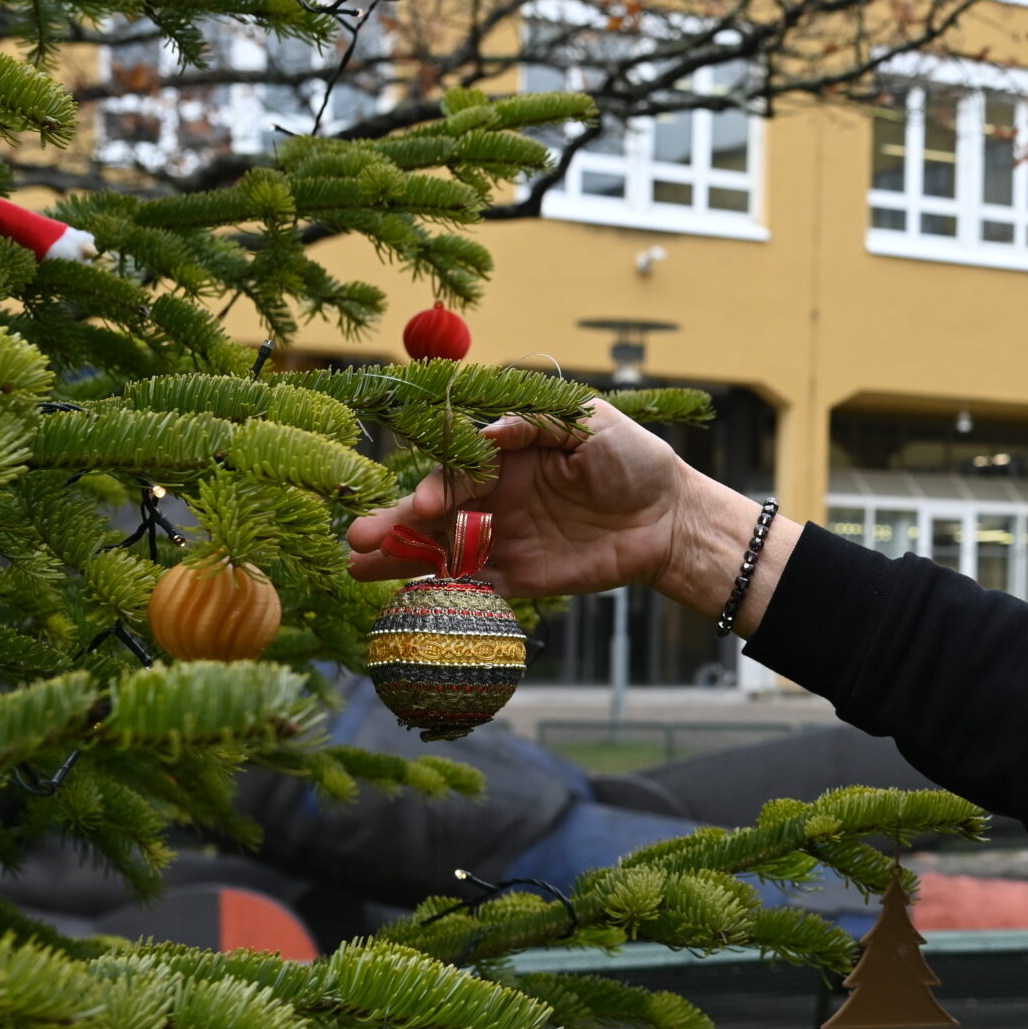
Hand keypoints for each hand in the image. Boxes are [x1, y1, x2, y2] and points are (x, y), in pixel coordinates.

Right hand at [349, 399, 697, 597]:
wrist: (672, 519)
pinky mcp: (521, 577)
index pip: (457, 471)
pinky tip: (413, 605)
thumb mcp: (588, 423)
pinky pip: (478, 588)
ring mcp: (504, 538)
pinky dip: (448, 597)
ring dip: (402, 562)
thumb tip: (487, 432)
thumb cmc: (634, 459)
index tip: (424, 504)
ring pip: (443, 551)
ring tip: (359, 572)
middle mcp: (496, 497)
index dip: (437, 487)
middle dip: (396, 525)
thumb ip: (534, 424)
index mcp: (506, 457)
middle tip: (356, 542)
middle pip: (436, 512)